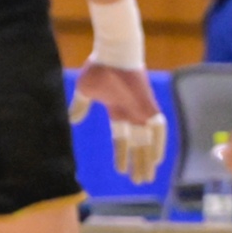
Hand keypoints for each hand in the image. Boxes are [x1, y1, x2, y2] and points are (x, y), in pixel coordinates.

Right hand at [68, 61, 167, 184]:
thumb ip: (80, 106)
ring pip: (149, 141)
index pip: (121, 139)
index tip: (120, 171)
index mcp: (118, 111)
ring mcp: (142, 110)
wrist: (114, 51)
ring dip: (148, 159)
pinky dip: (159, 144)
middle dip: (138, 163)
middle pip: (138, 145)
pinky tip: (158, 159)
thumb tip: (72, 119)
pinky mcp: (149, 106)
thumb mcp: (85, 91)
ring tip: (146, 177)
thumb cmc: (99, 67)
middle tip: (139, 181)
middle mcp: (132, 114)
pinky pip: (158, 129)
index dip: (121, 155)